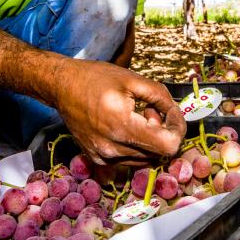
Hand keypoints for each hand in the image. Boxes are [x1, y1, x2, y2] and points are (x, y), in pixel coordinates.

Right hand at [52, 58, 185, 162]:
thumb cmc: (95, 79)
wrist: (62, 87)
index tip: (172, 114)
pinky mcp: (98, 160)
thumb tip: (177, 113)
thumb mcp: (133, 79)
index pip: (167, 146)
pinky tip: (127, 127)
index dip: (177, 130)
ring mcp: (103, 157)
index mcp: (121, 126)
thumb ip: (160, 96)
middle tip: (150, 110)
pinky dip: (136, 146)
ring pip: (146, 159)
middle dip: (163, 132)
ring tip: (138, 116)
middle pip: (159, 153)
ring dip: (150, 140)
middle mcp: (112, 148)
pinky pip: (130, 160)